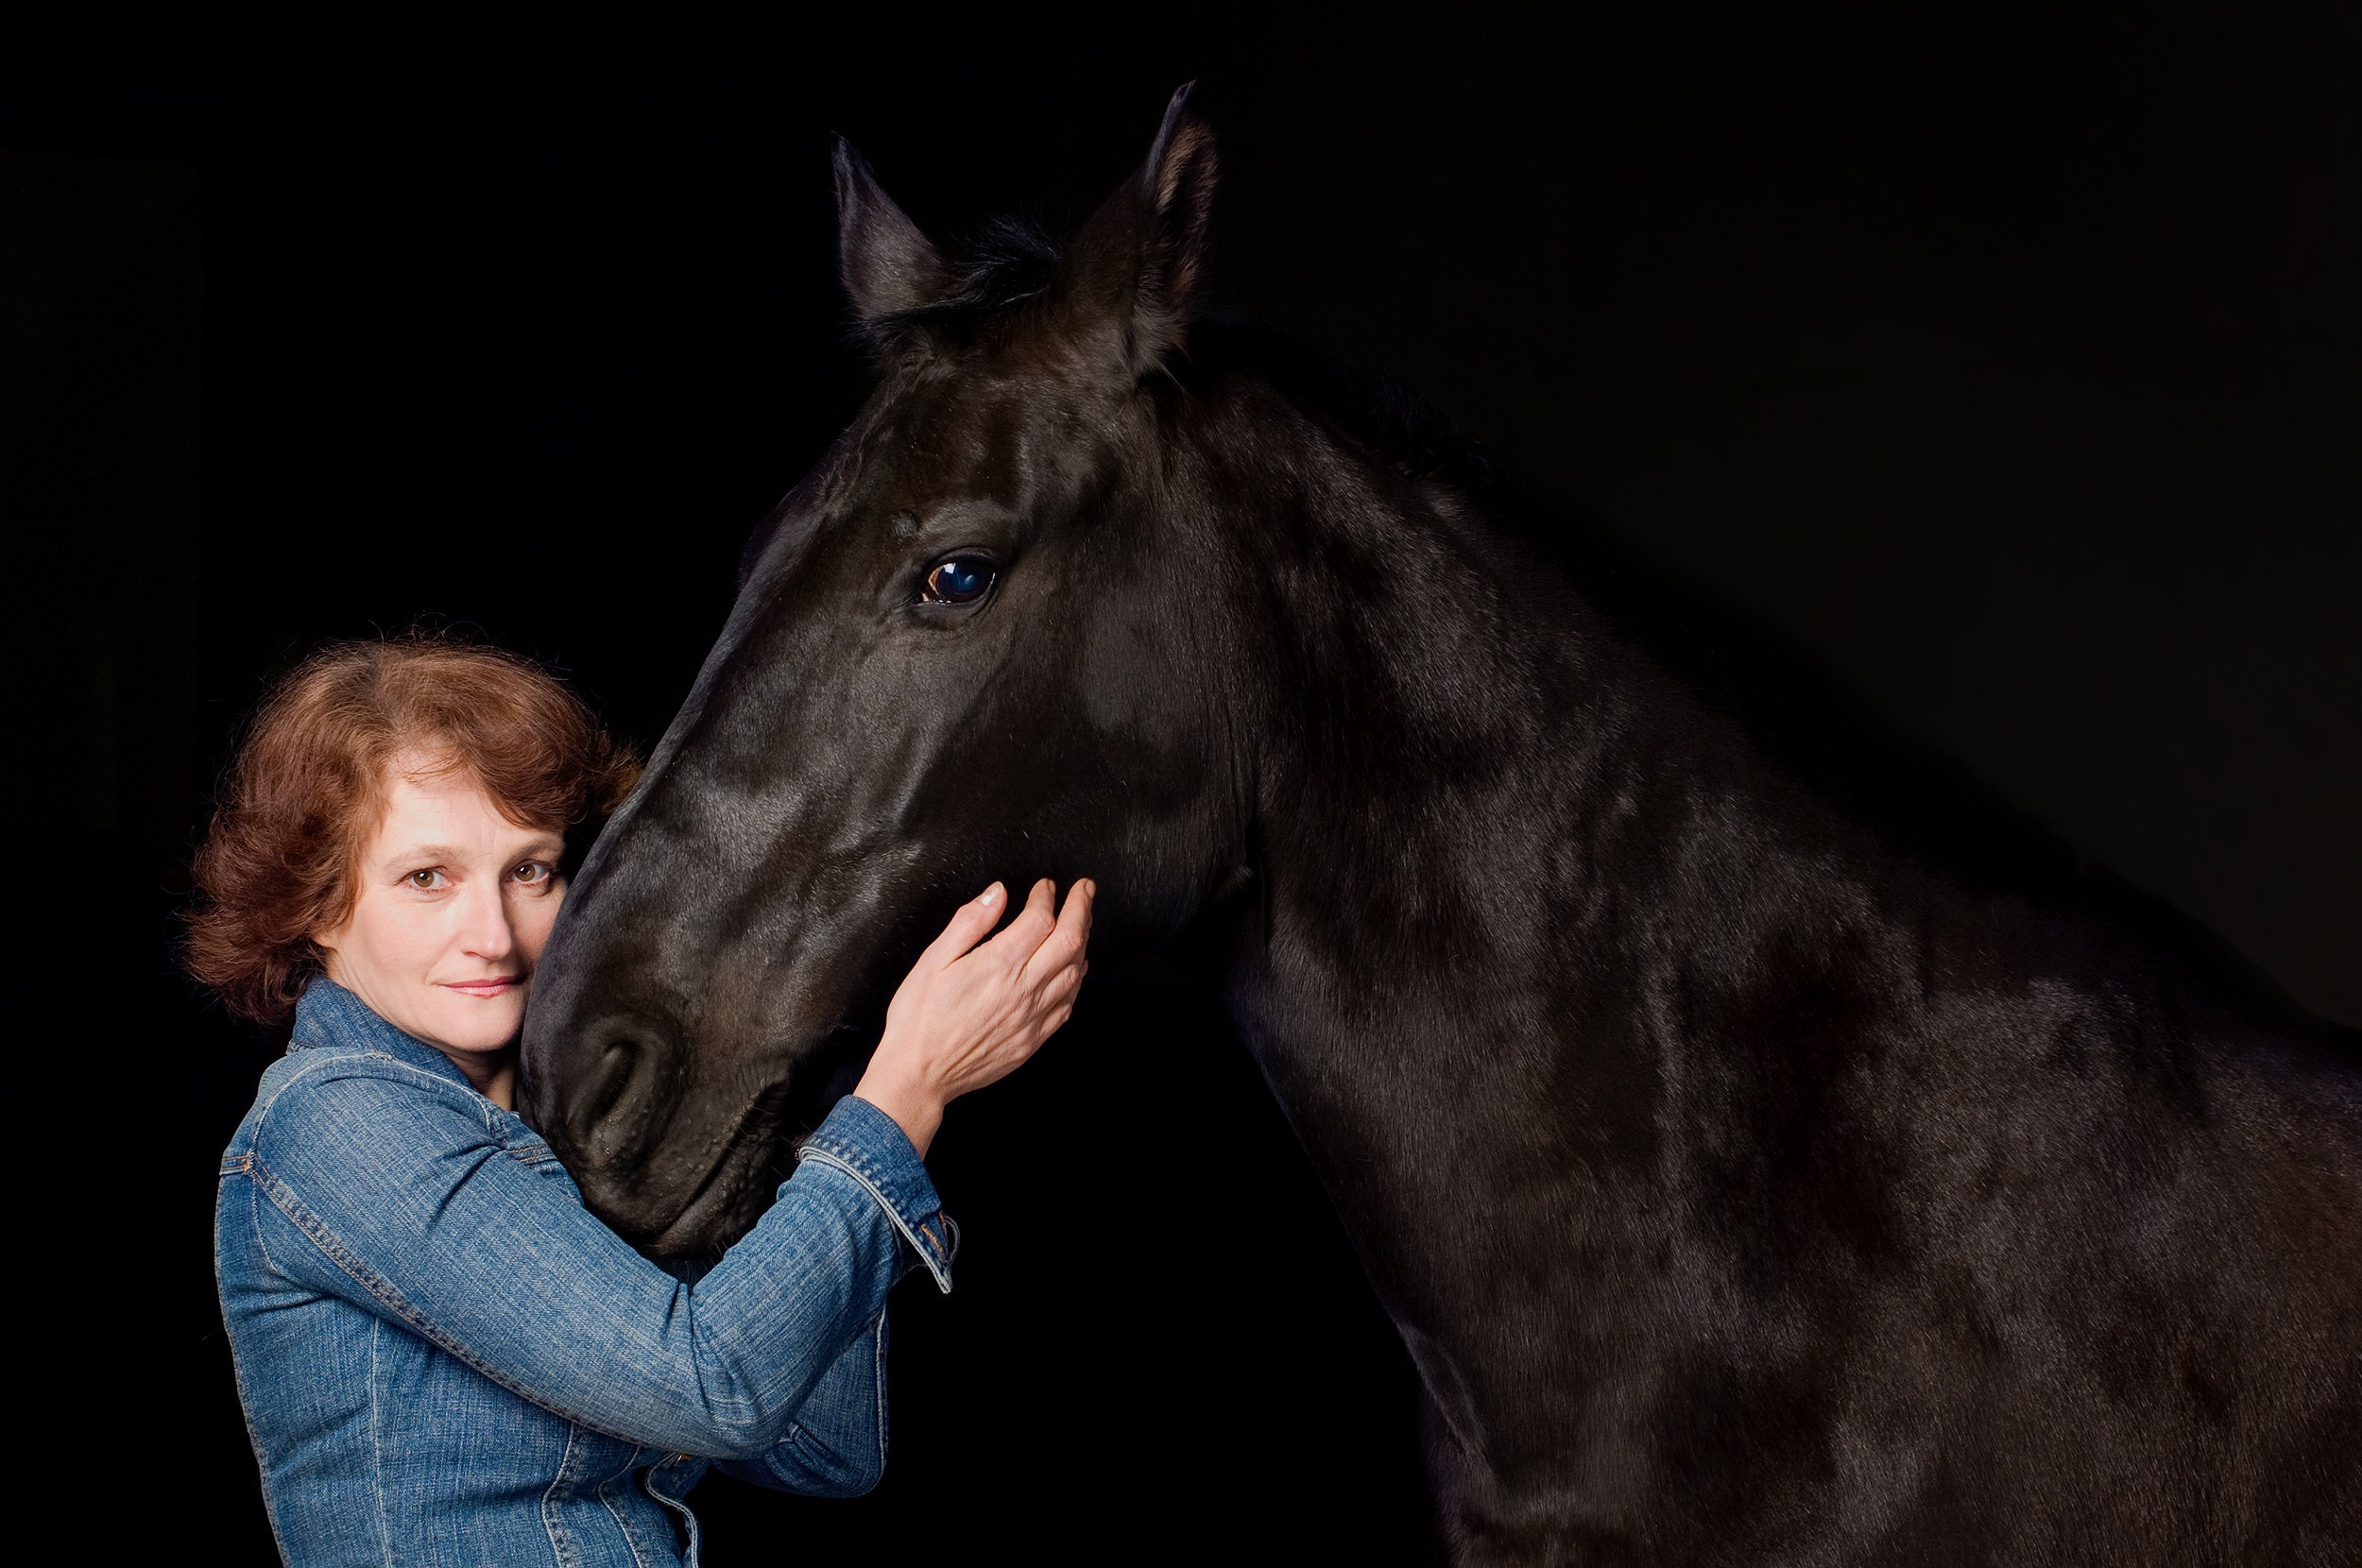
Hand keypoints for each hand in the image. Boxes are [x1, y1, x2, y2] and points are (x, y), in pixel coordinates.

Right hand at [853, 878, 1093, 1155]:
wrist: (920, 1073)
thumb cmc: (920, 1017)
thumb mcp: (934, 959)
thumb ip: (970, 921)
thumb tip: (997, 893)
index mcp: (1000, 964)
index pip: (1040, 919)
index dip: (1046, 896)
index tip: (1044, 887)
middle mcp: (1024, 989)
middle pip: (1070, 940)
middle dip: (1082, 908)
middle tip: (1085, 890)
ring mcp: (1033, 1017)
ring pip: (1075, 971)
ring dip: (1084, 941)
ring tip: (1083, 922)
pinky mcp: (1033, 1040)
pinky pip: (1067, 1005)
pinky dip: (1077, 980)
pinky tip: (1075, 969)